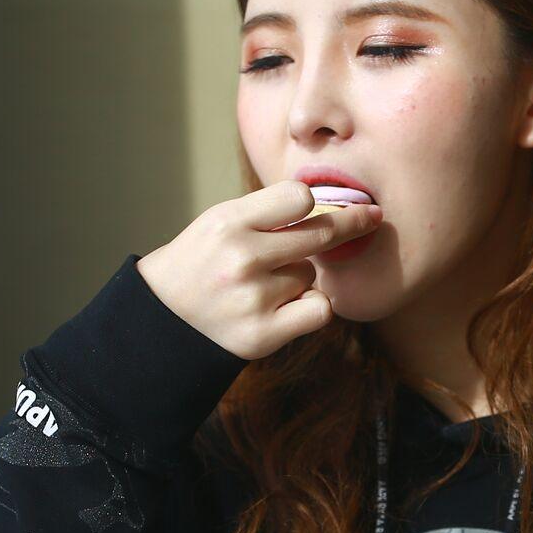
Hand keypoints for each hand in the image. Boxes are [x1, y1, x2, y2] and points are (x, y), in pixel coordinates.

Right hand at [136, 180, 381, 360]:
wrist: (162, 322)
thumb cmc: (201, 264)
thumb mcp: (219, 224)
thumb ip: (266, 213)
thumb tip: (330, 204)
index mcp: (227, 224)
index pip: (298, 198)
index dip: (312, 203)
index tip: (324, 205)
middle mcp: (242, 259)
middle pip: (320, 235)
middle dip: (351, 223)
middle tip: (371, 217)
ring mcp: (254, 298)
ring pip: (313, 275)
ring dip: (300, 277)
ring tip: (263, 285)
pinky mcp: (265, 334)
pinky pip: (319, 309)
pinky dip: (310, 306)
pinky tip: (286, 306)